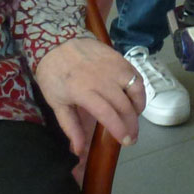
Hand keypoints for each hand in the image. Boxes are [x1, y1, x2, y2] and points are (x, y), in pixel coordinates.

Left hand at [34, 37, 144, 157]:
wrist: (57, 43)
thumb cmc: (54, 75)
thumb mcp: (57, 103)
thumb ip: (70, 127)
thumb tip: (78, 151)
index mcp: (83, 91)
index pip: (108, 113)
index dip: (119, 129)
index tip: (126, 142)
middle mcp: (102, 79)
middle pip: (124, 105)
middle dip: (131, 124)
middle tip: (132, 138)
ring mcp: (113, 66)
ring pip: (135, 89)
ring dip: (138, 107)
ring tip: (134, 118)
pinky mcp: (120, 58)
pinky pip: (136, 75)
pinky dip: (139, 90)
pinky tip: (135, 99)